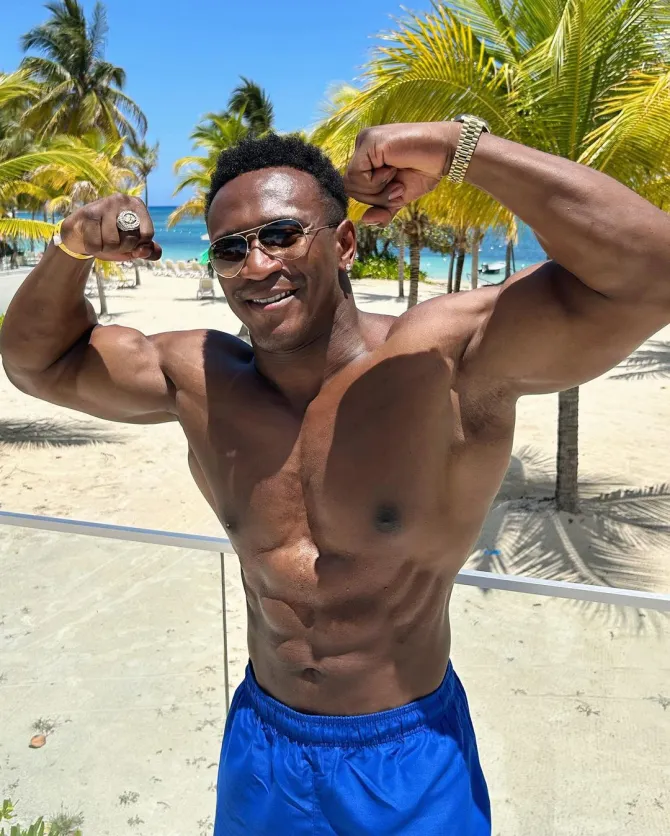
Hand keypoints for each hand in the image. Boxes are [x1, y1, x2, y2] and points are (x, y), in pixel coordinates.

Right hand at [59, 195, 161, 260]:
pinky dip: (94, 249)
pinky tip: (91, 239)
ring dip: (106, 249)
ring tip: (101, 240)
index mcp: (137, 206)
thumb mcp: (133, 247)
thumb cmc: (111, 239)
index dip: (139, 246)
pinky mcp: (87, 213)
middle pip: (130, 239)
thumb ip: (149, 251)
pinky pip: (95, 244)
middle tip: (113, 241)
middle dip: (122, 248)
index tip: (131, 243)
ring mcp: (104, 205)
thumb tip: (146, 251)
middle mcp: (122, 200)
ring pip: (112, 243)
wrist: (80, 235)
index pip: (148, 234)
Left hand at [343, 122, 458, 224]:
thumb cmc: (424, 171)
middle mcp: (362, 148)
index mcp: (367, 159)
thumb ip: (382, 211)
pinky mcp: (368, 141)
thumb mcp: (399, 198)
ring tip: (396, 176)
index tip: (397, 190)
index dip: (374, 199)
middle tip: (398, 186)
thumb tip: (365, 220)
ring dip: (377, 190)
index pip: (355, 189)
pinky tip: (392, 169)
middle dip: (375, 197)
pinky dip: (375, 181)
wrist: (445, 152)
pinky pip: (357, 175)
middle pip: (351, 189)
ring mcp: (364, 142)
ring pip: (351, 183)